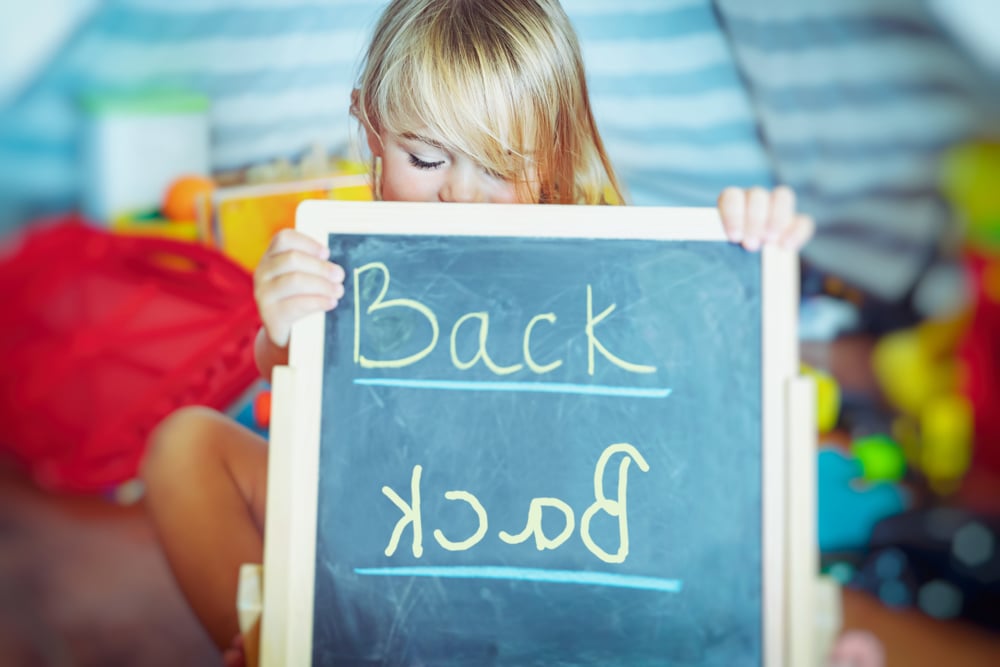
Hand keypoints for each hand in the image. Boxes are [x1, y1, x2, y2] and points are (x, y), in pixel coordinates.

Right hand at [253, 229, 344, 347]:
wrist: (289, 336)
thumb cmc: (302, 300)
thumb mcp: (306, 278)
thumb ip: (315, 266)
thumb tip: (337, 266)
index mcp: (271, 257)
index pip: (284, 239)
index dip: (307, 243)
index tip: (327, 253)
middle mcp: (262, 272)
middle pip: (292, 259)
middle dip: (320, 267)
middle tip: (340, 275)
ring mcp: (263, 294)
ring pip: (294, 280)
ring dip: (322, 285)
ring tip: (339, 291)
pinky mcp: (269, 315)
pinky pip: (296, 304)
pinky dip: (318, 302)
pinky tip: (331, 303)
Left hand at [717, 185, 814, 251]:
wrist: (756, 263)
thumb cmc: (734, 251)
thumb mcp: (725, 244)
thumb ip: (722, 239)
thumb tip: (721, 245)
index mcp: (735, 200)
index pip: (732, 196)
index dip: (733, 215)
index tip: (734, 237)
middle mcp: (756, 198)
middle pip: (757, 195)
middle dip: (754, 219)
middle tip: (750, 245)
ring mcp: (778, 206)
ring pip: (782, 196)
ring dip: (776, 217)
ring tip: (770, 241)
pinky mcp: (797, 221)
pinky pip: (803, 220)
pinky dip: (796, 232)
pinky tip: (786, 247)